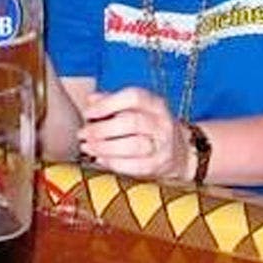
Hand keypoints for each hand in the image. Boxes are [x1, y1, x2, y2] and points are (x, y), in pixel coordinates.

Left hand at [77, 87, 191, 179]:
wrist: (179, 152)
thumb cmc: (147, 126)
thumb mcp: (134, 108)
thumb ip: (111, 101)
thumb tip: (91, 100)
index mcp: (154, 103)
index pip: (133, 96)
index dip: (108, 104)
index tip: (88, 113)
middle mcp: (162, 122)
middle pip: (131, 122)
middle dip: (102, 129)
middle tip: (83, 134)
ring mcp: (163, 145)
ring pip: (134, 145)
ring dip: (105, 147)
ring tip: (88, 147)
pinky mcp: (160, 165)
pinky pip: (136, 166)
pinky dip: (114, 163)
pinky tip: (100, 159)